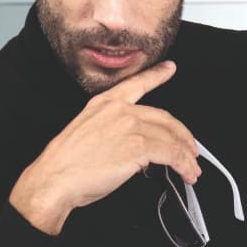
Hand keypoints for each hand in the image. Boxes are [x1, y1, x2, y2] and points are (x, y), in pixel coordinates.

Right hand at [8, 61, 200, 234]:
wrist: (55, 178)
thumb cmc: (65, 165)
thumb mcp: (87, 135)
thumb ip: (113, 132)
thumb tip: (133, 147)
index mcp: (103, 104)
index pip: (136, 84)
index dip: (157, 75)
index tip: (169, 68)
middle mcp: (119, 110)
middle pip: (164, 117)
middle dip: (182, 136)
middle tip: (191, 149)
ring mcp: (130, 126)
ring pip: (171, 137)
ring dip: (186, 156)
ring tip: (191, 170)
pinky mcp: (139, 146)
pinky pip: (172, 153)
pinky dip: (184, 165)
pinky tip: (186, 173)